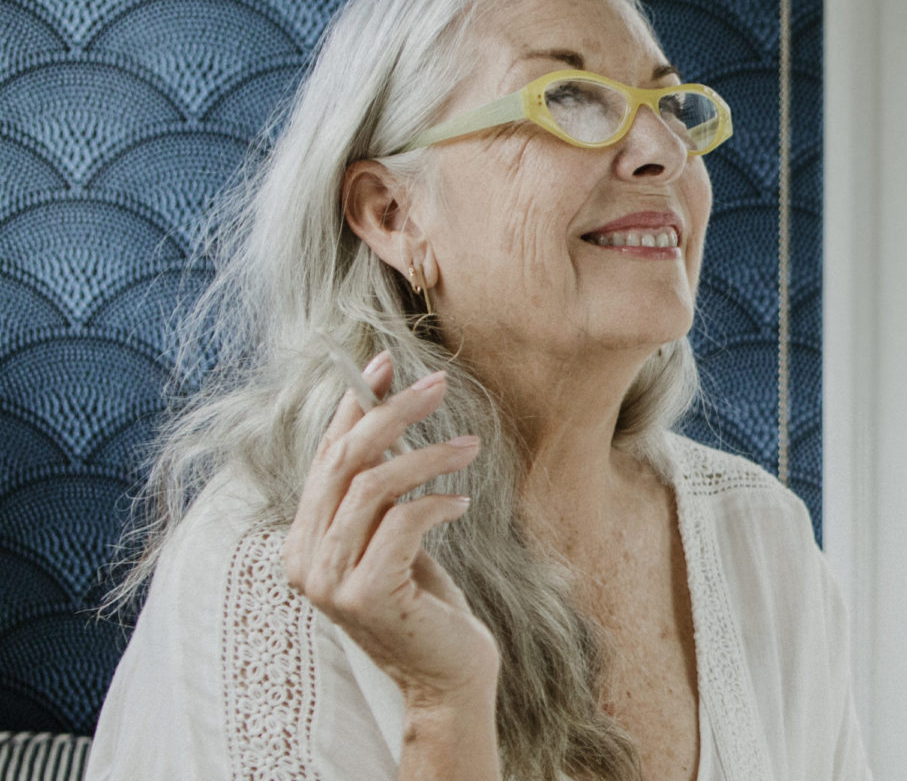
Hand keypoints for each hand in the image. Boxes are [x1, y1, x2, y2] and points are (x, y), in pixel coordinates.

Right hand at [282, 350, 498, 706]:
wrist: (447, 676)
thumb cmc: (428, 602)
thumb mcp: (398, 535)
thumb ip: (382, 485)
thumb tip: (389, 407)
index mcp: (304, 540)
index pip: (325, 455)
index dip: (353, 405)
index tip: (386, 361)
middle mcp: (304, 559)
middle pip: (344, 460)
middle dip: (391, 412)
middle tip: (438, 385)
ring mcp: (328, 580)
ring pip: (372, 485)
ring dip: (427, 455)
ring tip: (471, 445)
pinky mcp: (365, 595)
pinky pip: (401, 521)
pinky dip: (436, 501)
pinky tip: (462, 502)